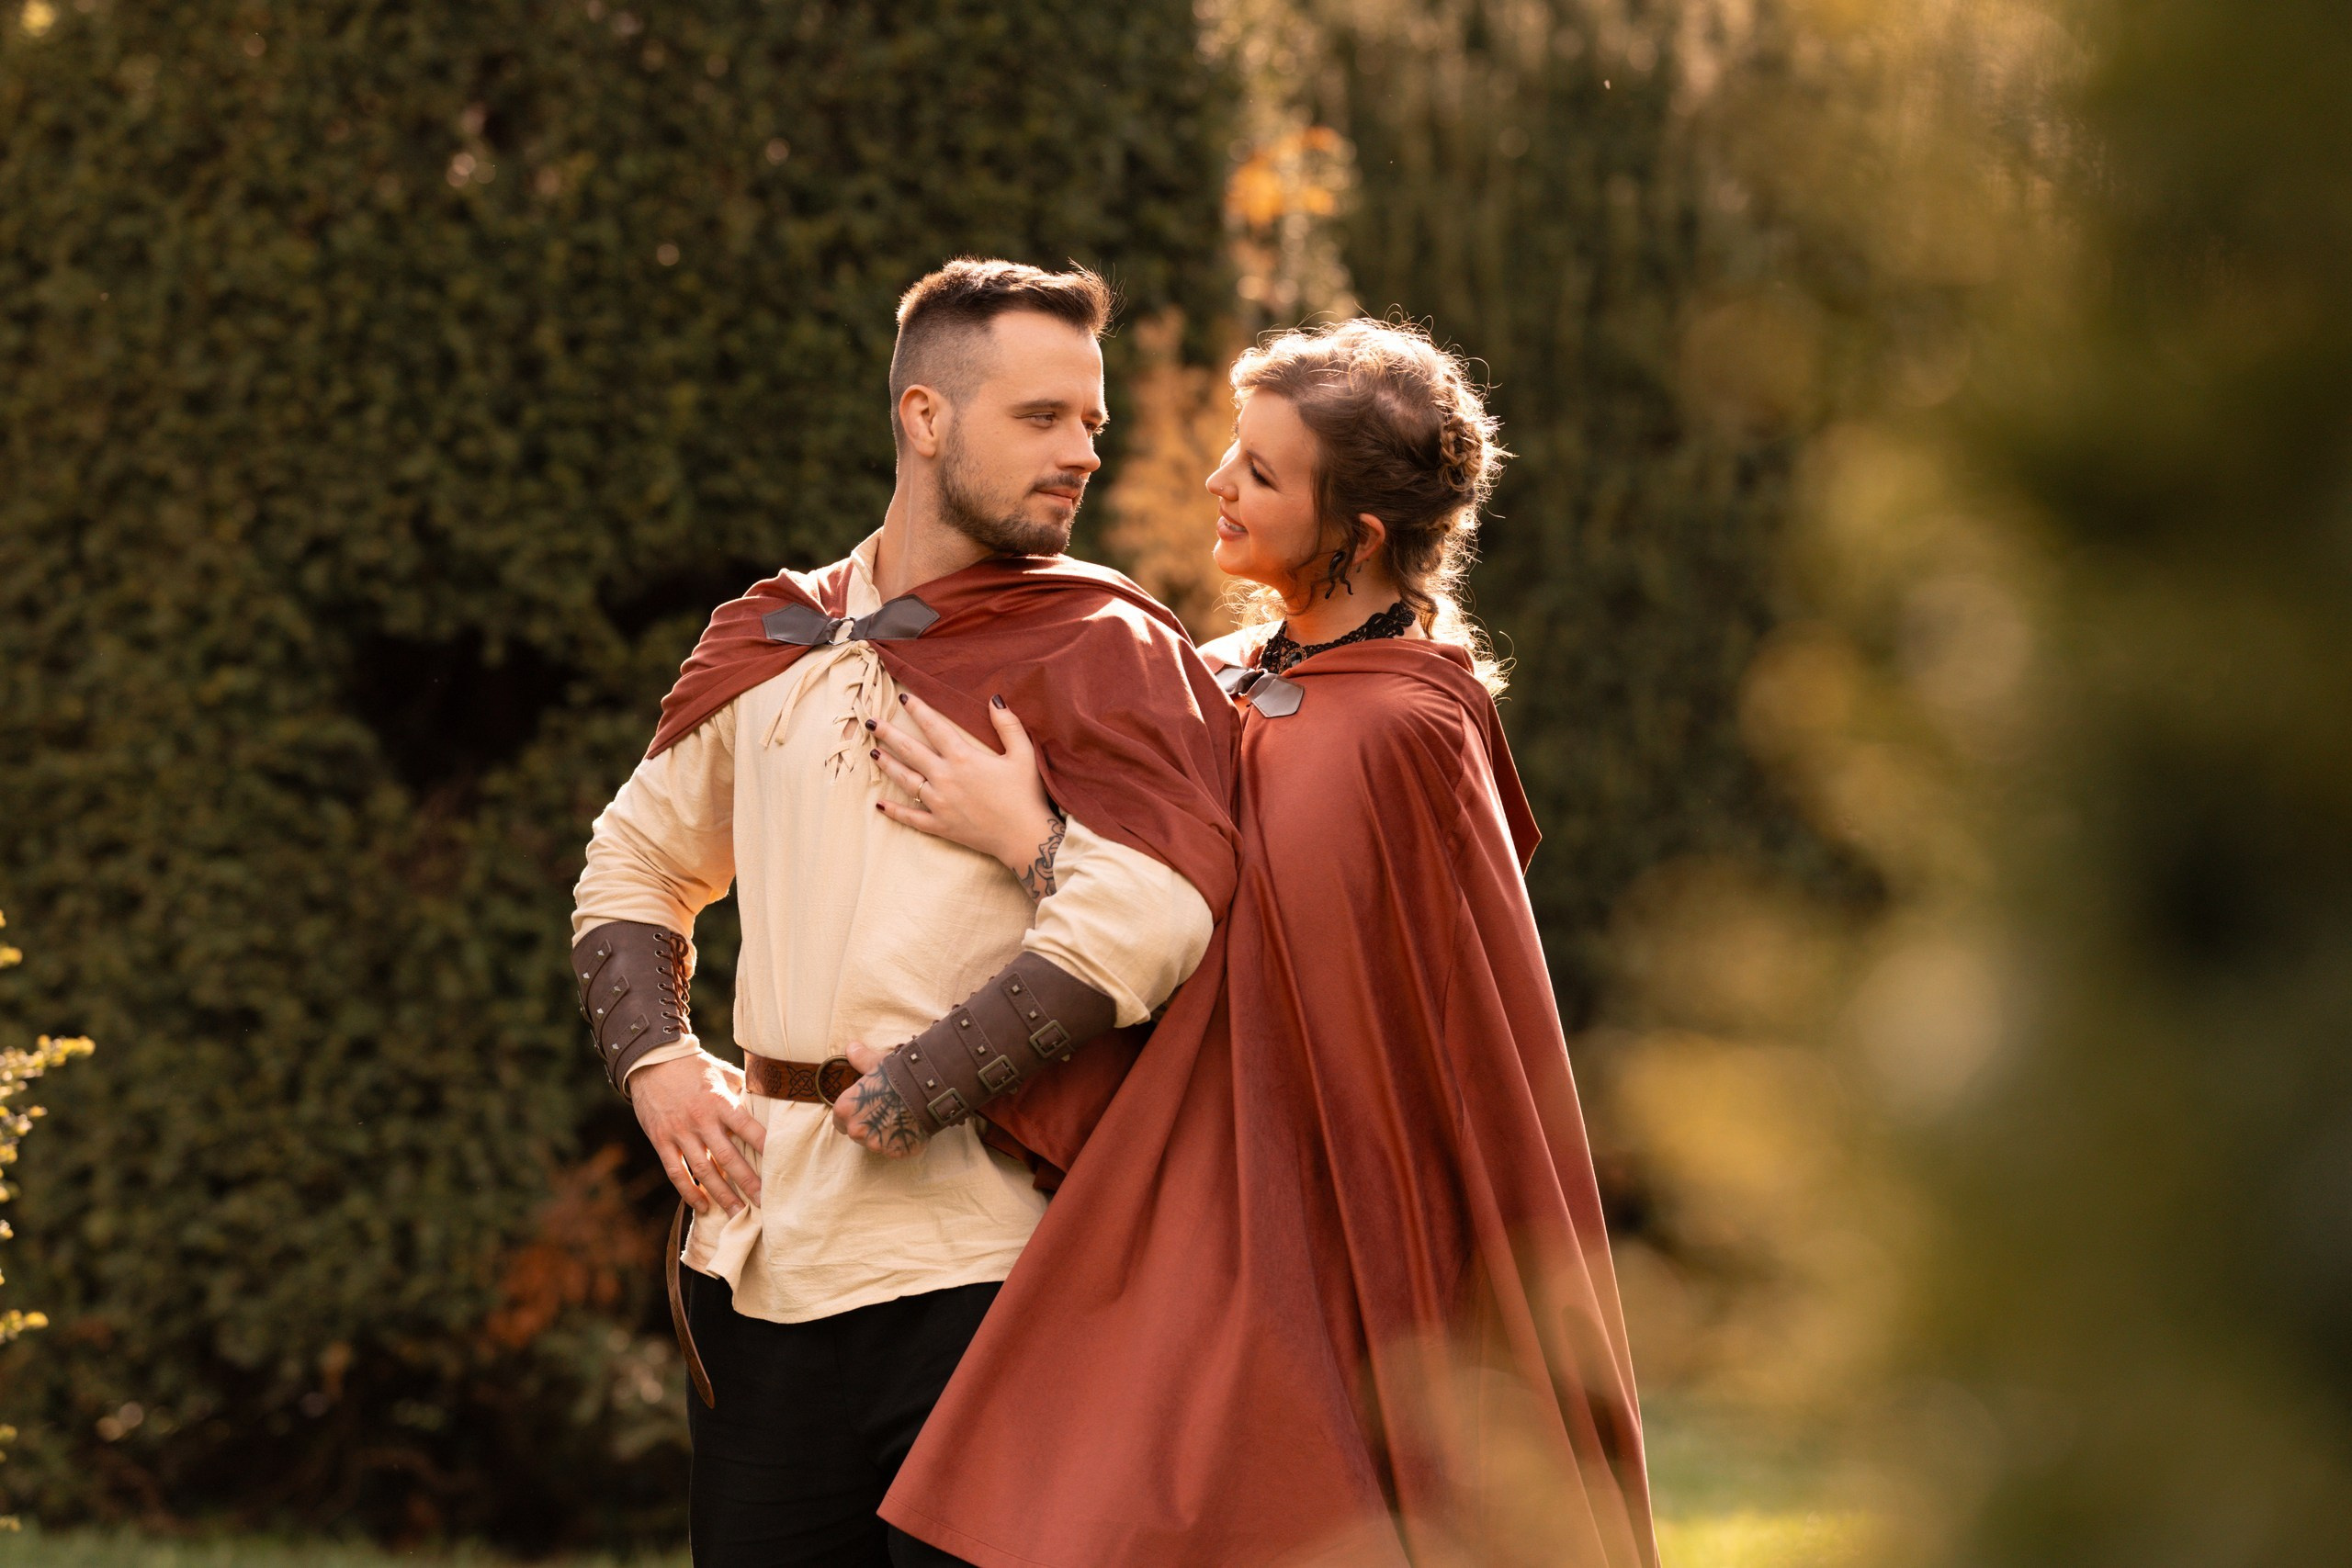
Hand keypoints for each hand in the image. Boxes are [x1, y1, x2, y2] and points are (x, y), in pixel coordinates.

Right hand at [631, 1052, 768, 1215]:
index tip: (781, 1164)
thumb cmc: (694, 1067)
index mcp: (719, 1101)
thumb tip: (770, 1100)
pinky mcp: (661, 1141)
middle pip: (727, 1156)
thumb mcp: (722, 1072)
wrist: (651, 1060)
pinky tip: (703, 1207)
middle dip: (747, 1181)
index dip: (764, 1145)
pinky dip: (689, 1192)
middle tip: (765, 1201)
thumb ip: (744, 1090)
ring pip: (703, 1170)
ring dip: (721, 1194)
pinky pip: (676, 1172)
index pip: (747, 1127)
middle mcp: (700, 1119)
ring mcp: (679, 1132)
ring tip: (738, 1213)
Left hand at [828, 1038, 930, 1158]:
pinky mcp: (897, 1152)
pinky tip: (912, 1126)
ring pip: (877, 1143)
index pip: (840, 1120)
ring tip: (902, 1118)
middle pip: (858, 1133)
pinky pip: (897, 1149)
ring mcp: (877, 1144)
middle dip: (870, 1125)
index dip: (853, 1113)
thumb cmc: (897, 1074)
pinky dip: (903, 1142)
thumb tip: (850, 1048)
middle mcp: (857, 1130)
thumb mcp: (876, 1064)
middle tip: (888, 1110)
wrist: (927, 1088)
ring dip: (887, 1135)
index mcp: (845, 1109)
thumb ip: (860, 1059)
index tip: (866, 1107)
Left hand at [869, 693, 1059, 882]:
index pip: (934, 727)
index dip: (917, 710)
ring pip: (905, 780)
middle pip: (910, 751)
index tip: (903, 698)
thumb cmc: (1026, 795)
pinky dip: (894, 811)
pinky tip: (879, 804)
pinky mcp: (939, 825)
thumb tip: (994, 699)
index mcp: (963, 758)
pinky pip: (911, 817)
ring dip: (887, 765)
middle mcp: (945, 778)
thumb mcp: (1023, 754)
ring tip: (873, 754)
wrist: (1024, 837)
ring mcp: (939, 803)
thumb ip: (1008, 725)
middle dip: (888, 734)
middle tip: (872, 722)